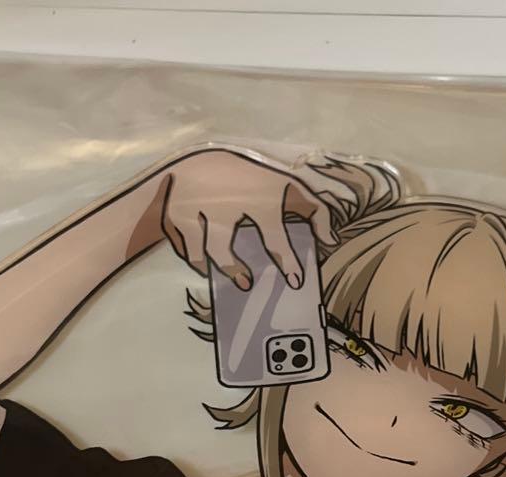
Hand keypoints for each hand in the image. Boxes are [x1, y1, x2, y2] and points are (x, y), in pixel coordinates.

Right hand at [160, 149, 335, 287]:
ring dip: (211, 268)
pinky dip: (193, 257)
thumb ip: (312, 209)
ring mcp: (193, 208)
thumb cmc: (250, 180)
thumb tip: (332, 239)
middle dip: (233, 269)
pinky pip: (183, 248)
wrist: (199, 163)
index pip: (271, 230)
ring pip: (198, 250)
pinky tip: (204, 263)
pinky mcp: (174, 215)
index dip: (285, 257)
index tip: (294, 280)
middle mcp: (221, 201)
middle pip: (222, 247)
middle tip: (247, 284)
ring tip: (226, 276)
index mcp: (253, 192)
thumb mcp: (282, 186)